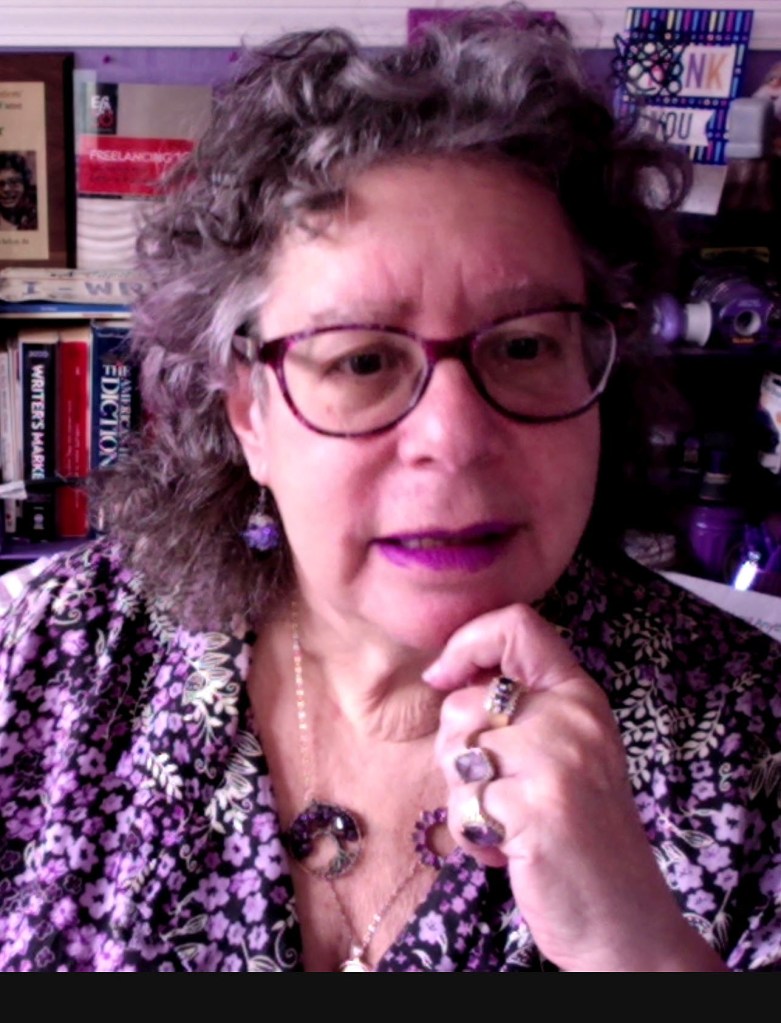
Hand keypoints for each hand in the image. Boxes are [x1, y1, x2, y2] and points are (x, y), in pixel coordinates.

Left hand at [423, 603, 726, 971]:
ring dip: (462, 797)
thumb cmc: (580, 834)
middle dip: (455, 754)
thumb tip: (448, 677)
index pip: (516, 624)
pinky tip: (507, 849)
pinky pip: (461, 803)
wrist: (622, 918)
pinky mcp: (537, 805)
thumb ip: (522, 708)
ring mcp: (558, 759)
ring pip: (454, 750)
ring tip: (505, 820)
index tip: (445, 677)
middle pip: (462, 701)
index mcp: (579, 695)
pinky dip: (472, 835)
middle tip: (493, 790)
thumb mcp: (566, 751)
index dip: (465, 642)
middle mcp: (573, 717)